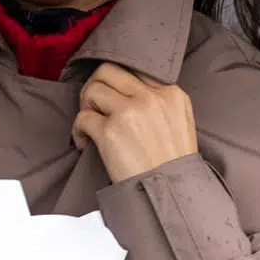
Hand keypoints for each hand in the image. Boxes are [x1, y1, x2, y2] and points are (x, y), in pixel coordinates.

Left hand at [72, 63, 198, 182]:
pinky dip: (79, 131)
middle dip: (95, 86)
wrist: (171, 191)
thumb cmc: (174, 164)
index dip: (116, 81)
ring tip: (91, 126)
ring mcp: (129, 112)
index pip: (134, 68)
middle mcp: (150, 97)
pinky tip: (87, 143)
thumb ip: (160, 102)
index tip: (110, 96)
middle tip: (94, 106)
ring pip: (93, 89)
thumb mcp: (180, 122)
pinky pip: (82, 118)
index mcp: (170, 93)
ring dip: (86, 107)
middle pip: (108, 71)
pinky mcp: (110, 132)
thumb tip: (130, 92)